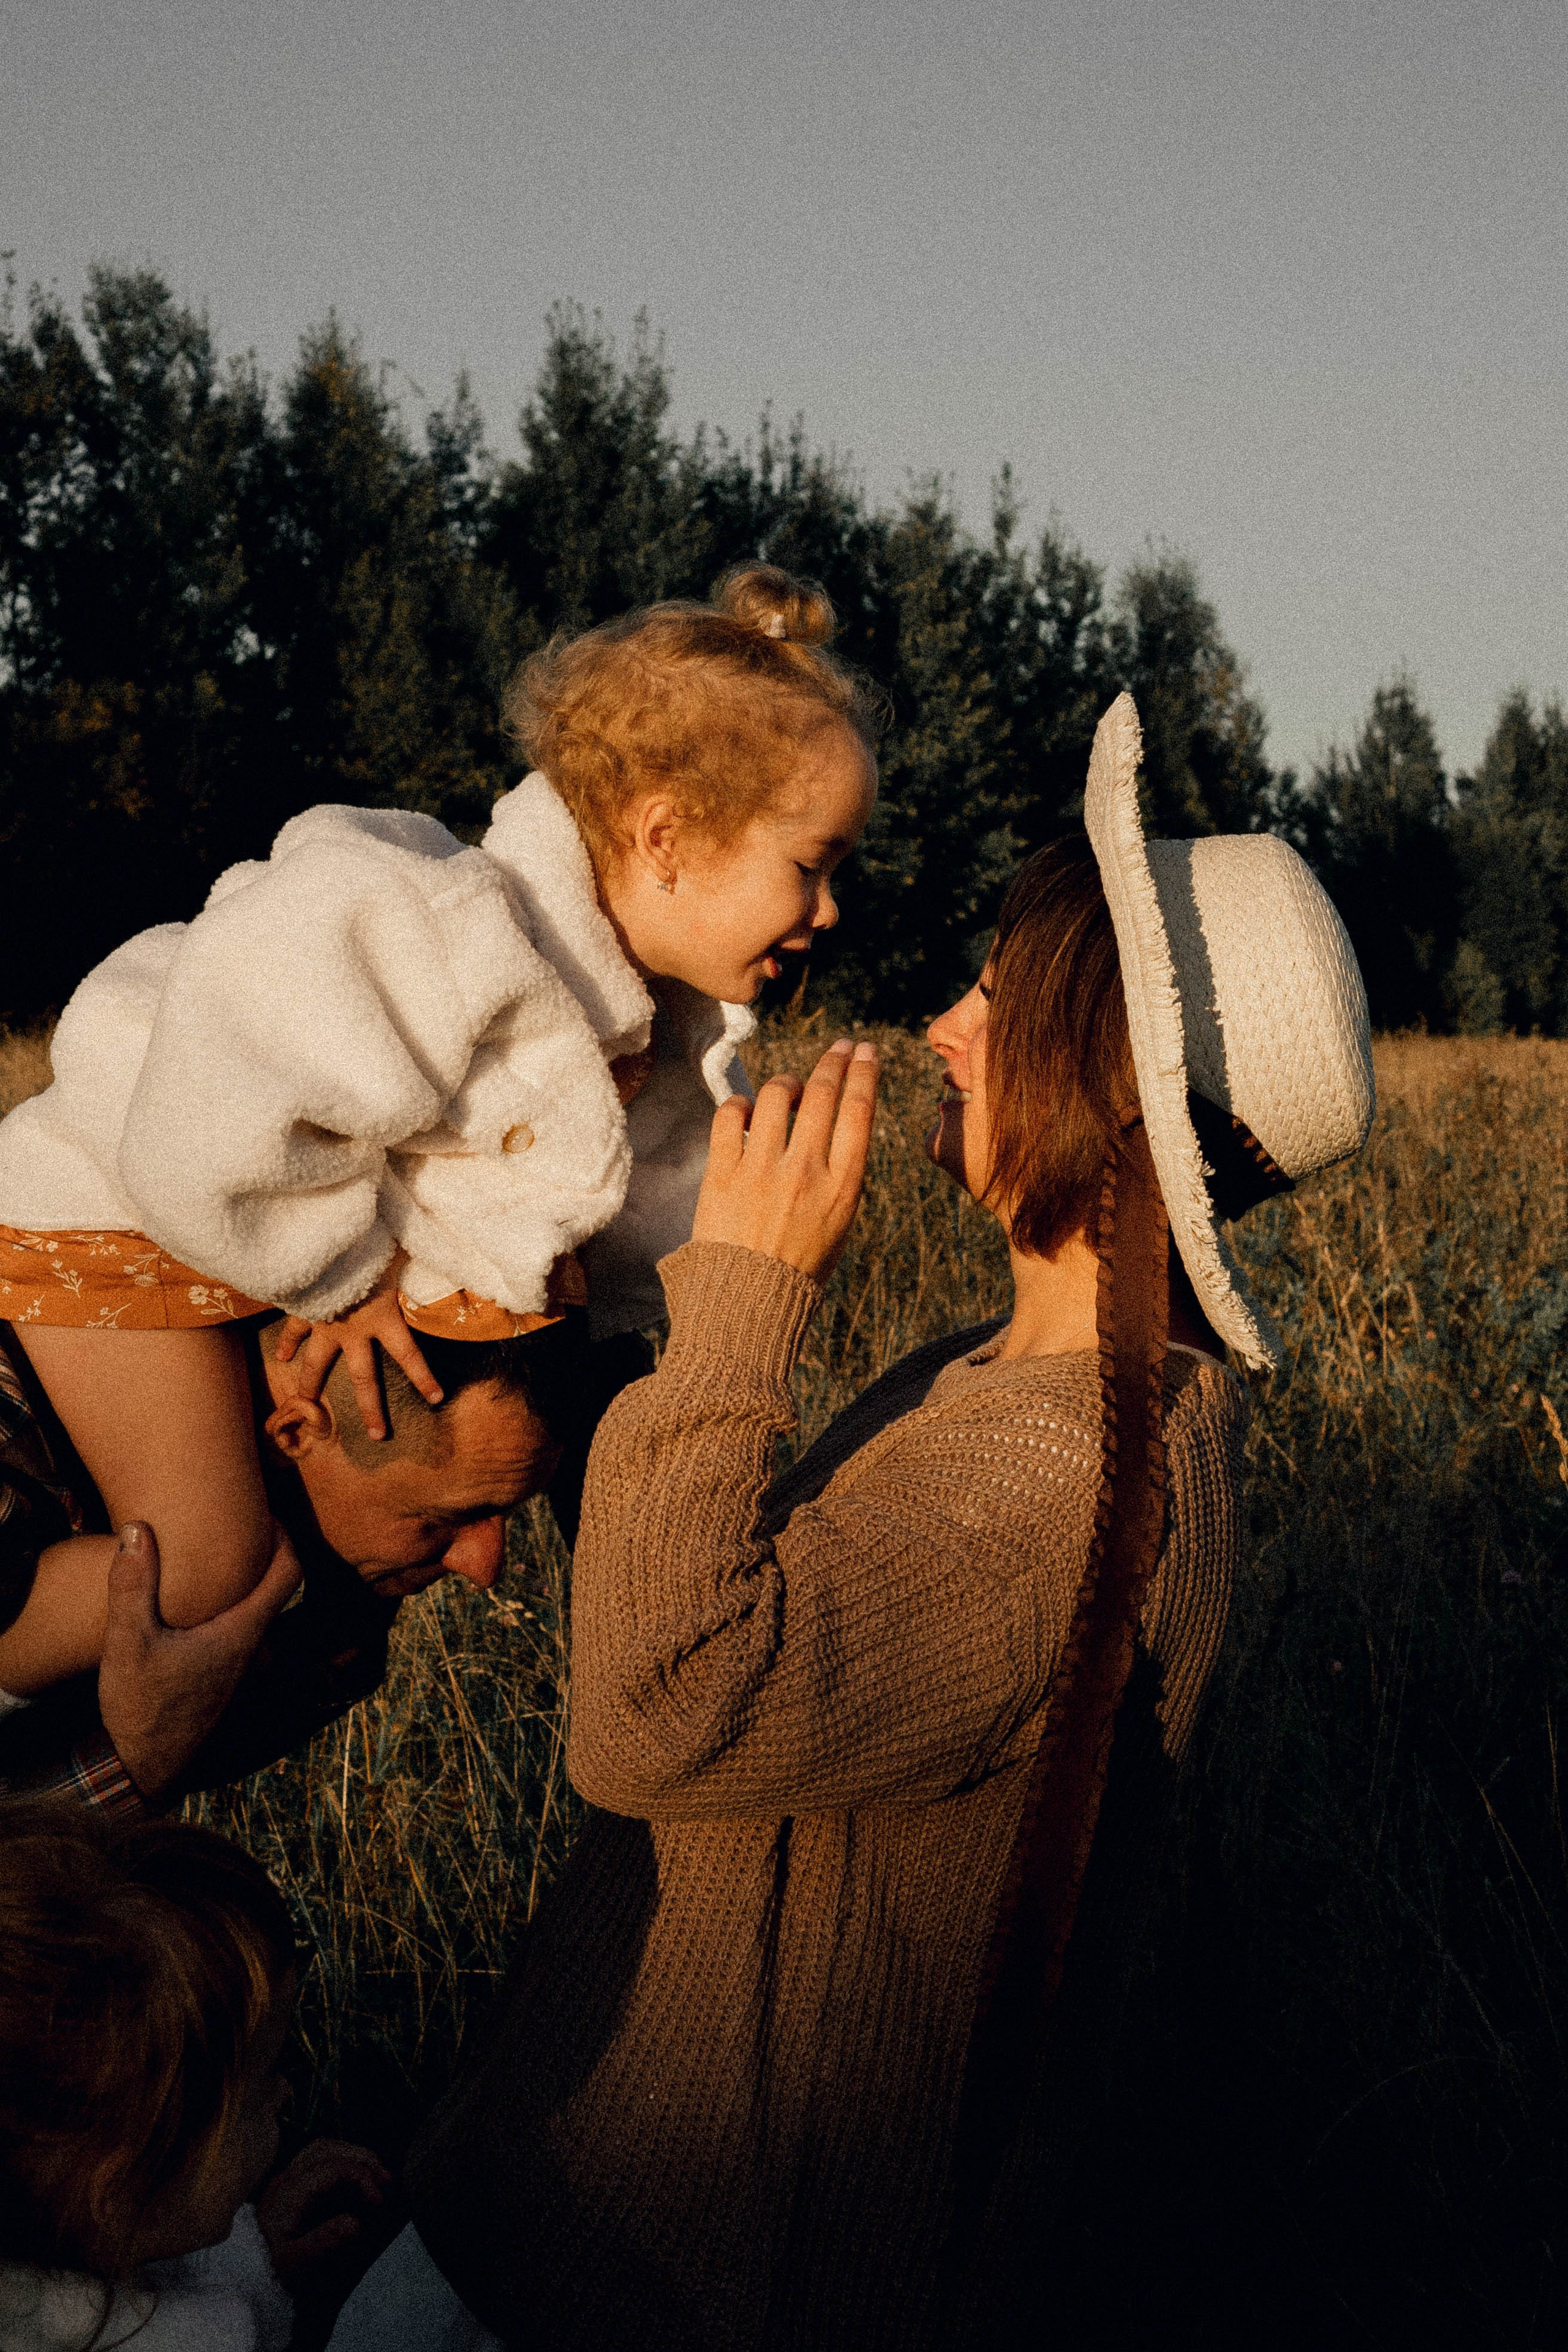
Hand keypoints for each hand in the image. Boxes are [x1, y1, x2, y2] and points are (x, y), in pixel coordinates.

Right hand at [99, 1521, 301, 1800]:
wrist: (140, 1767)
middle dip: (264, 1552)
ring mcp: (245, 1668)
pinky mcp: (228, 1680)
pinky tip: (199, 1602)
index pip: (289, 1572)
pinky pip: (243, 1632)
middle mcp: (256, 1649)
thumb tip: (136, 1528)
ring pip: (259, 1612)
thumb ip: (133, 1584)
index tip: (261, 1511)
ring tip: (216, 1555)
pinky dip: (232, 1607)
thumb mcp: (128, 1642)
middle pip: (277, 1588)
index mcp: (244, 1633)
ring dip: (246, 1583)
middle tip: (236, 1523)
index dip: (283, 1535)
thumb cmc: (140, 1706)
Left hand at [256, 2138, 392, 2280]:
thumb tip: (357, 2223)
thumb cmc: (268, 2268)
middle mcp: (287, 2178)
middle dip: (362, 2158)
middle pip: (329, 2148)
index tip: (378, 2200)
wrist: (240, 2271)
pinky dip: (340, 2160)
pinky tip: (353, 2179)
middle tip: (386, 2179)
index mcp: (290, 2192)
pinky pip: (316, 2158)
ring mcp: (286, 2178)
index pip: (334, 2167)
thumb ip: (324, 2242)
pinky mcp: (287, 2185)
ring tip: (374, 2174)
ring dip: (352, 2155)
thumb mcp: (294, 2263)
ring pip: (322, 2148)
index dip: (362, 2177)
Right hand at [273, 1249, 441, 1439]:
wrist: (325, 1240)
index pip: (409, 1354)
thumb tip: (458, 1257)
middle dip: (371, 1408)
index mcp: (383, 1318)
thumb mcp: (404, 1254)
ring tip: (307, 1405)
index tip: (436, 1398)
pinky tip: (281, 1356)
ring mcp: (325, 1323)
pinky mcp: (304, 1309)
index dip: (423, 1378)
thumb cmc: (371, 1243)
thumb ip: (425, 1262)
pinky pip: (294, 1329)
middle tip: (376, 1436)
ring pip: (318, 1364)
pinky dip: (287, 1341)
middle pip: (363, 1378)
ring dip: (312, 1385)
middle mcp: (354, 1329)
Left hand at [692, 1038, 878, 1283]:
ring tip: (789, 1089)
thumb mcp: (838, 1223)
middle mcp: (806, 1172)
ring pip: (778, 1095)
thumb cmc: (798, 1266)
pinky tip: (746, 1111)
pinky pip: (731, 1116)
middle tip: (840, 1046)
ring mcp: (763, 1170)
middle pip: (824, 1093)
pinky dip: (741, 1105)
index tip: (865, 1052)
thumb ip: (839, 1174)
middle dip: (835, 1060)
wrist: (748, 1301)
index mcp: (842, 1187)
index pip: (859, 1111)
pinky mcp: (724, 1173)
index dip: (864, 1073)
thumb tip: (834, 1124)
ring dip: (787, 1082)